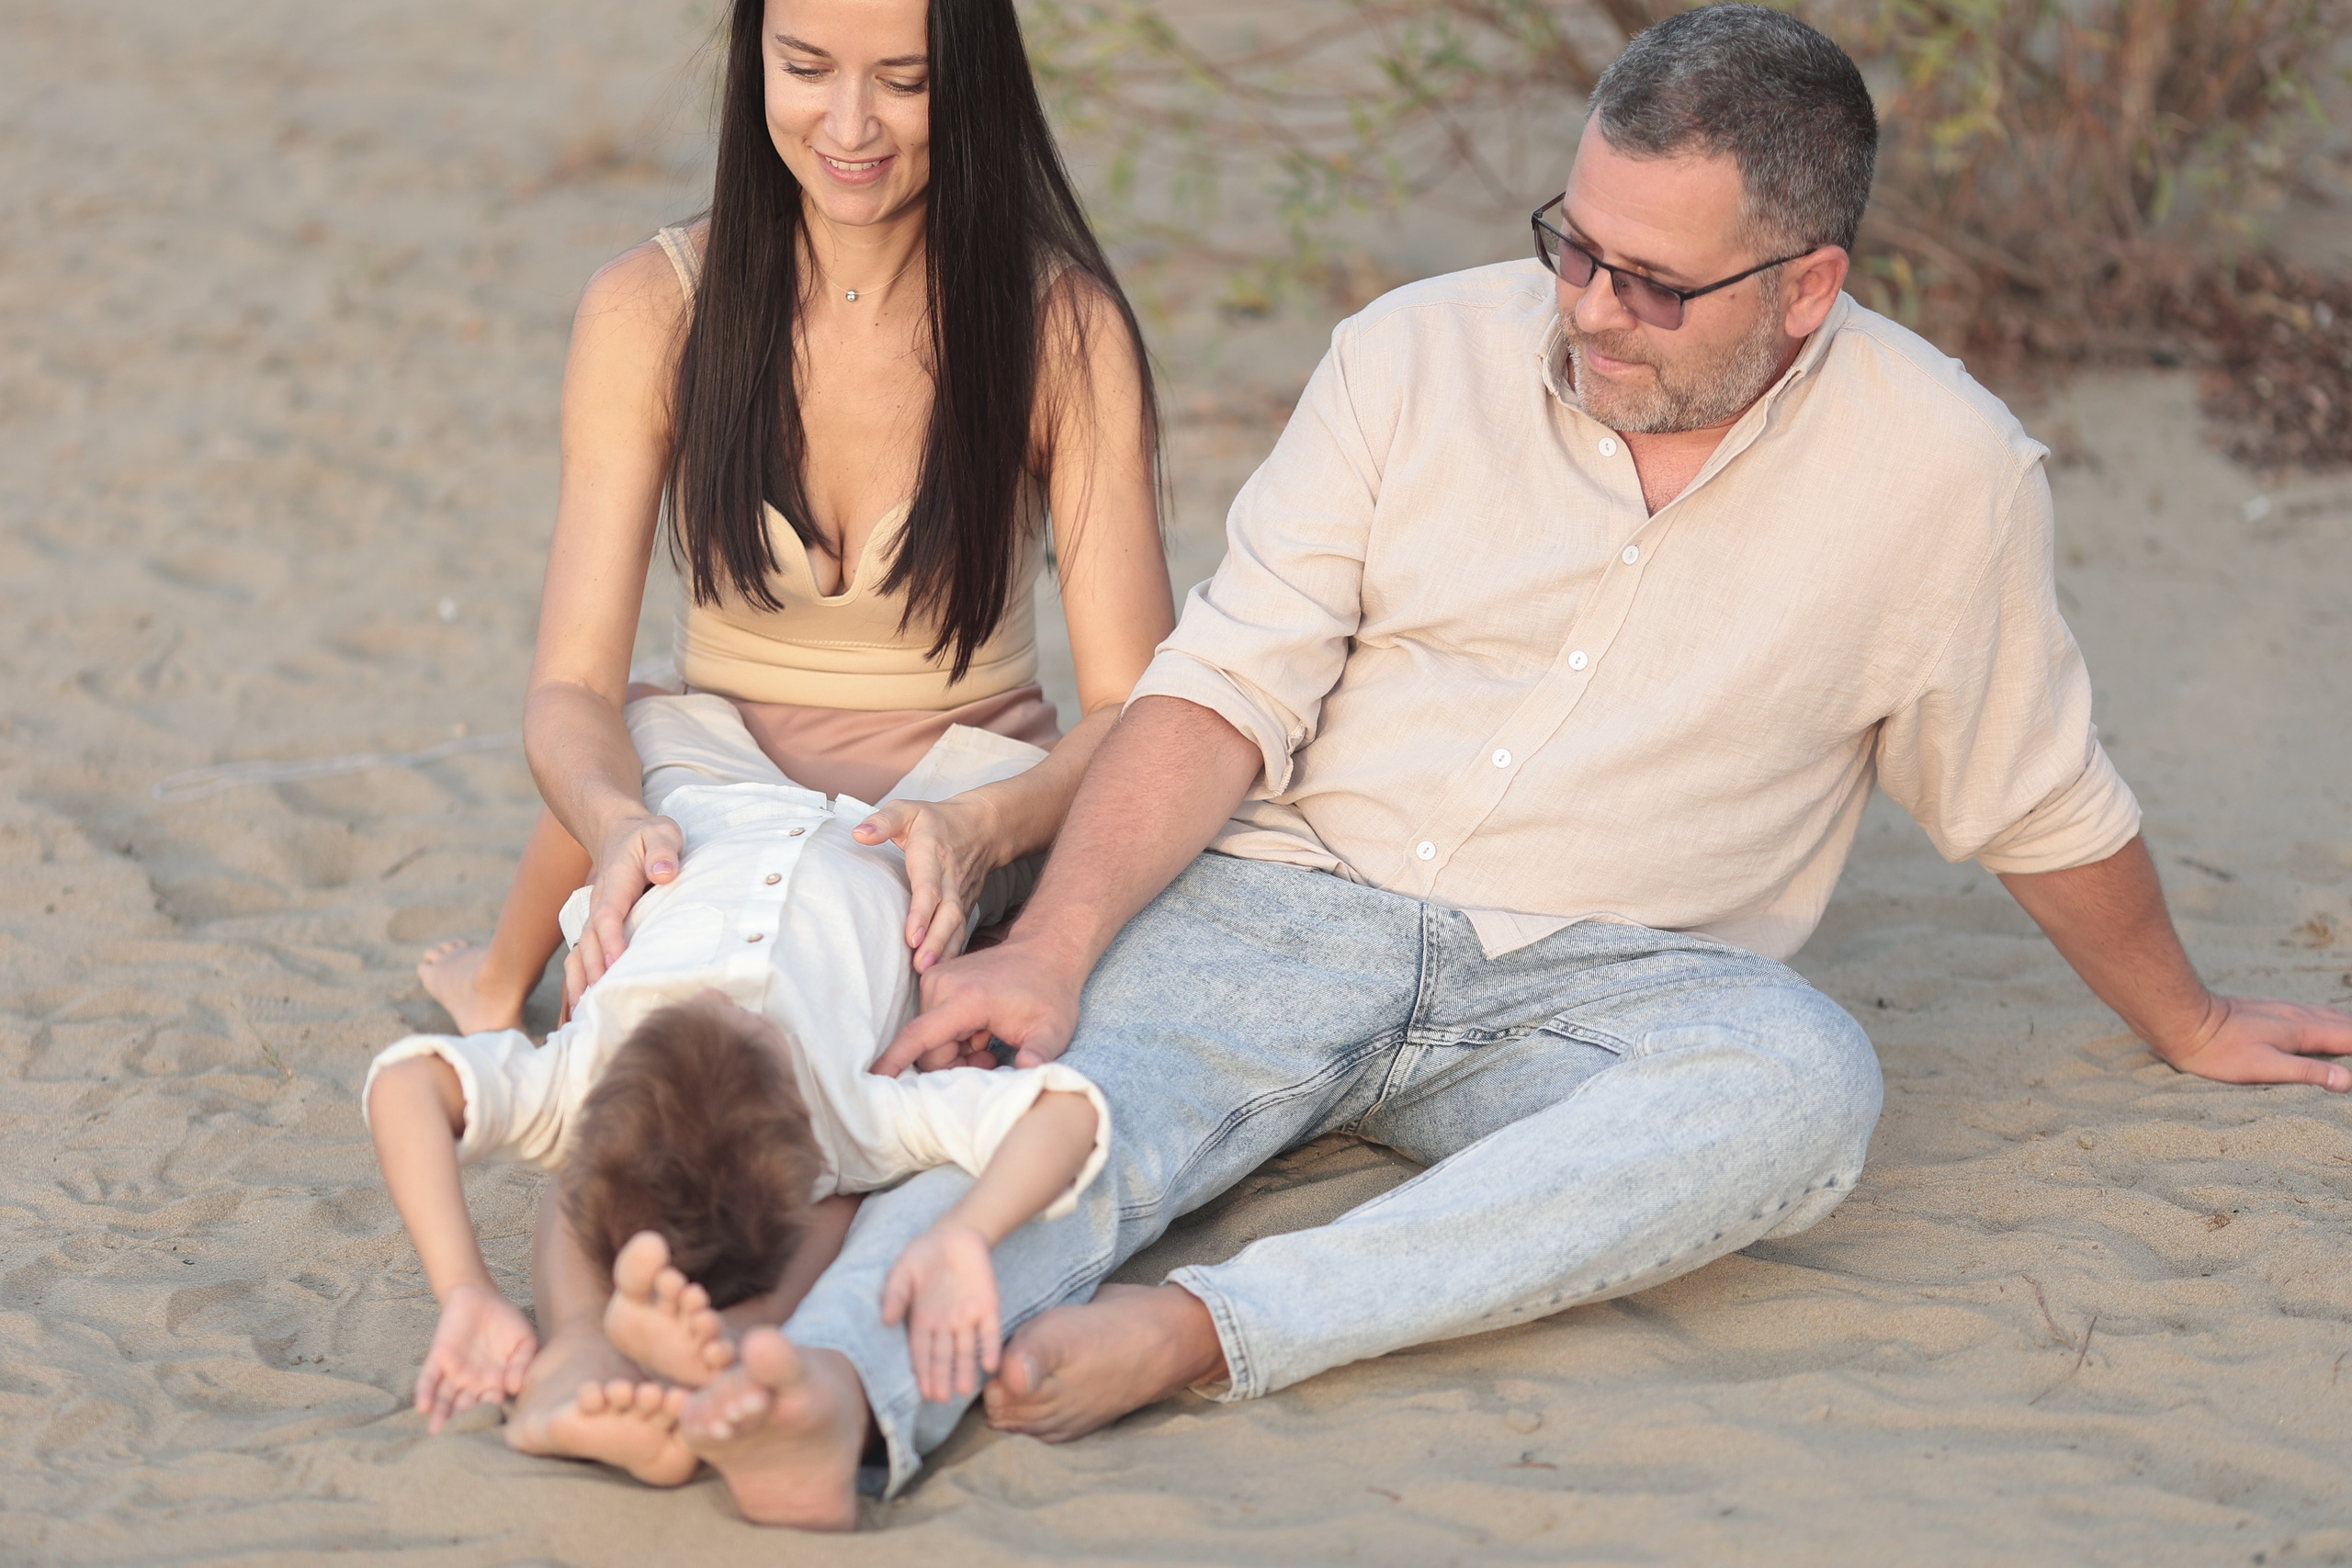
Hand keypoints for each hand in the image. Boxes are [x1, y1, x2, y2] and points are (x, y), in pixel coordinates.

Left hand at [417, 1281, 537, 1432]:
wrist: (482, 1296)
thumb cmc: (507, 1321)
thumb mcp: (524, 1340)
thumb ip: (524, 1362)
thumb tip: (516, 1387)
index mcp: (494, 1382)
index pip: (491, 1405)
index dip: (489, 1416)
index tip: (489, 1433)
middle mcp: (472, 1383)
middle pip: (464, 1408)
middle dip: (460, 1424)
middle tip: (456, 1444)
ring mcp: (453, 1372)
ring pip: (444, 1399)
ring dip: (440, 1416)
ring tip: (437, 1433)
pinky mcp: (438, 1358)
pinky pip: (429, 1379)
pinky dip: (425, 1392)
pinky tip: (423, 1407)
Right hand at [567, 812, 682, 1007]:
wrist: (618, 831)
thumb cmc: (646, 836)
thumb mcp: (662, 833)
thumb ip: (663, 850)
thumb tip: (663, 873)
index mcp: (615, 884)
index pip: (609, 915)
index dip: (612, 940)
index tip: (617, 964)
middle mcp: (598, 905)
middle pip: (590, 942)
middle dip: (593, 972)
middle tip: (601, 1003)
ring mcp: (594, 918)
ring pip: (580, 953)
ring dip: (578, 983)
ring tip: (583, 1015)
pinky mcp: (596, 929)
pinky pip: (581, 957)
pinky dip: (576, 982)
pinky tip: (578, 1010)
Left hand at [852, 793, 1004, 972]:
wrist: (984, 827)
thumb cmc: (936, 821)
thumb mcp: (908, 810)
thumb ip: (883, 821)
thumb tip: (858, 834)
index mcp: (932, 856)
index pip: (928, 887)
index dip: (921, 913)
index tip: (910, 937)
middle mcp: (950, 880)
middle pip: (948, 914)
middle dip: (936, 941)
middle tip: (920, 966)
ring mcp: (961, 896)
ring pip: (957, 927)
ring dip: (944, 952)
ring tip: (928, 976)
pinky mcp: (965, 908)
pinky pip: (961, 933)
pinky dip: (952, 954)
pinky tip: (939, 974)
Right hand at [870, 937, 1083, 1076]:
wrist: (1046, 952)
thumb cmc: (1051, 993)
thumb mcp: (1053, 1030)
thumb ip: (1040, 1054)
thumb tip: (1030, 1071)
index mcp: (966, 999)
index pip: (919, 1036)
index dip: (894, 1061)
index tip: (872, 1080)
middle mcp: (943, 985)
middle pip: (927, 1047)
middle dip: (953, 1064)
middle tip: (990, 1059)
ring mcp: (937, 980)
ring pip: (929, 1038)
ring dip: (955, 1051)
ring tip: (989, 1043)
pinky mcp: (937, 980)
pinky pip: (933, 1024)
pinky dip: (953, 1036)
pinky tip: (981, 1032)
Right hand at [880, 1223, 1000, 1402]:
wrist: (954, 1234)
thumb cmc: (923, 1256)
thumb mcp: (903, 1271)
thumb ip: (895, 1294)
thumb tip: (886, 1320)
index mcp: (922, 1321)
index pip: (922, 1352)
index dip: (922, 1371)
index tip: (923, 1391)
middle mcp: (945, 1325)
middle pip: (944, 1357)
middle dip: (943, 1377)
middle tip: (942, 1399)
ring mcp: (967, 1317)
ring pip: (966, 1349)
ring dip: (965, 1369)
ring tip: (963, 1390)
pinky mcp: (988, 1306)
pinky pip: (989, 1330)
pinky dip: (989, 1346)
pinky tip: (989, 1364)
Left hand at [2155, 994, 2351, 1091]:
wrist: (2185, 1020)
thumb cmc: (2220, 1050)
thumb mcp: (2265, 1067)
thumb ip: (2307, 1072)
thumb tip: (2349, 1081)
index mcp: (2304, 1031)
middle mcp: (2299, 1015)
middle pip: (2345, 1023)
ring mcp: (2283, 1009)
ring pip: (2328, 1014)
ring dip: (2348, 1025)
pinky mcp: (2268, 1009)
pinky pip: (2311, 1012)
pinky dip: (2329, 1019)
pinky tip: (2322, 1021)